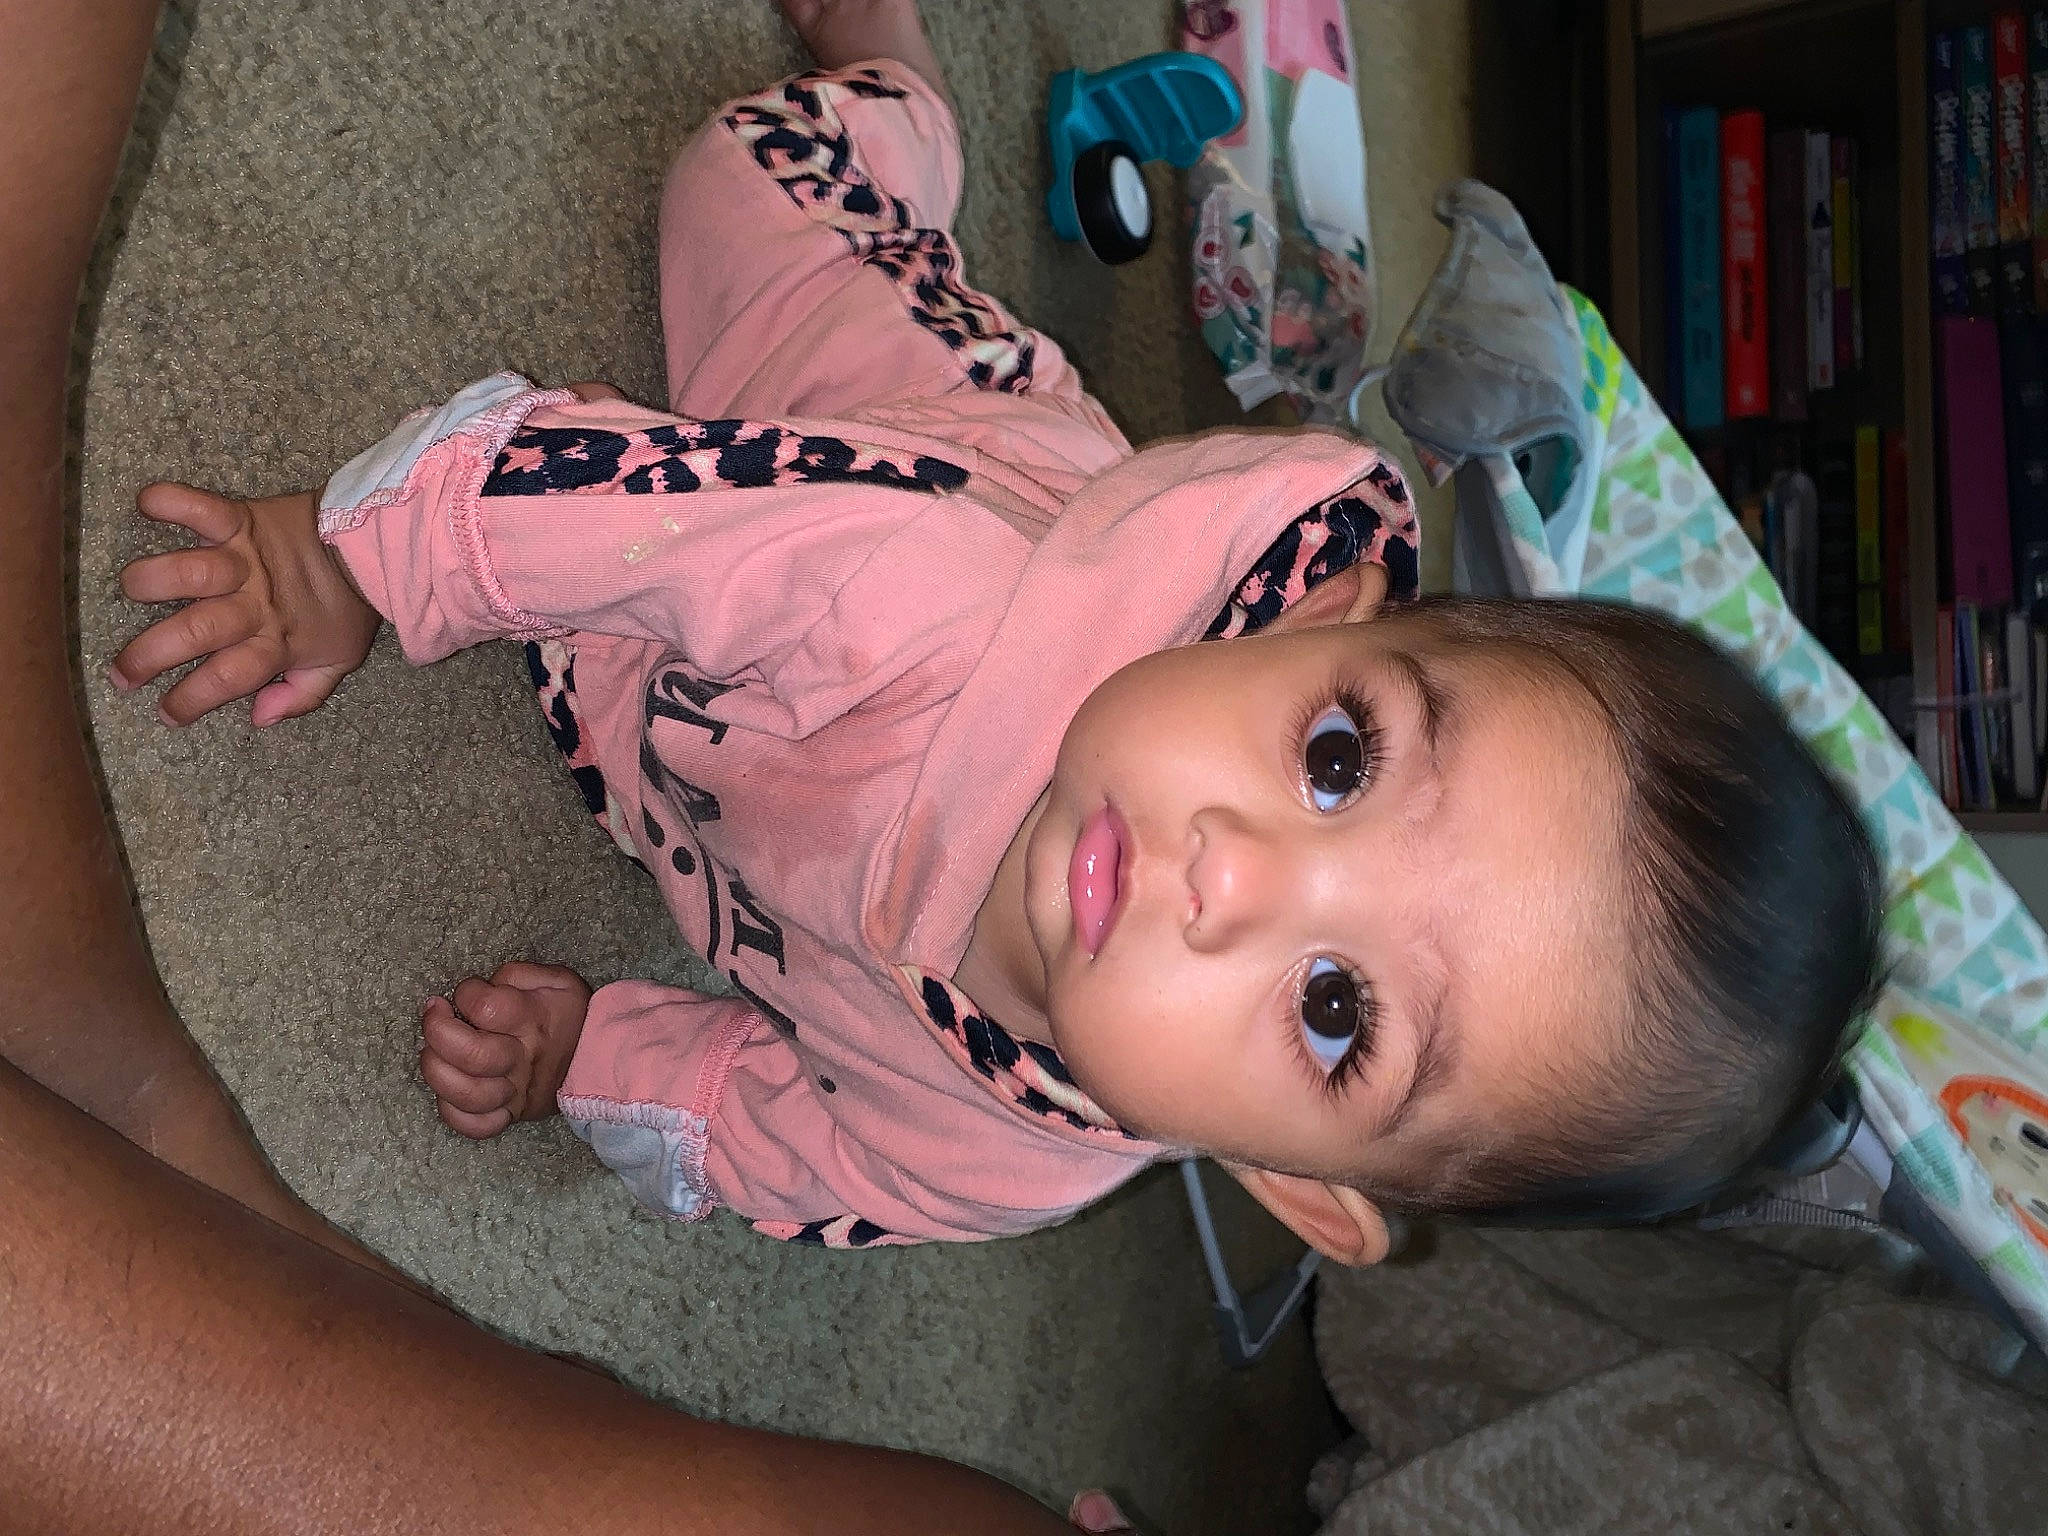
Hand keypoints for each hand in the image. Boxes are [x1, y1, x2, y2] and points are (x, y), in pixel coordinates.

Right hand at [110, 482, 379, 726]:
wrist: (376, 545)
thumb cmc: (351, 606)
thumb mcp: (339, 662)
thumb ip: (302, 695)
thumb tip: (259, 718)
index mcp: (276, 642)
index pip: (225, 679)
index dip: (190, 701)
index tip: (165, 714)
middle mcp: (254, 604)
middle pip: (194, 632)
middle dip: (148, 656)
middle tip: (122, 674)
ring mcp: (246, 561)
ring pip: (188, 572)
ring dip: (151, 580)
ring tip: (131, 590)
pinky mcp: (244, 520)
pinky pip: (201, 507)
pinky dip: (171, 501)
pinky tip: (145, 505)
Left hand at [418, 962, 591, 1137]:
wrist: (602, 1057)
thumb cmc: (571, 1014)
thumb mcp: (557, 980)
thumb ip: (517, 974)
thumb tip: (484, 986)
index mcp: (532, 1021)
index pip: (486, 1008)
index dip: (465, 993)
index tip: (468, 991)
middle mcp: (522, 1060)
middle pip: (471, 1055)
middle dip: (437, 1030)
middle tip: (435, 1014)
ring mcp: (515, 1092)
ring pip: (468, 1095)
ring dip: (437, 1071)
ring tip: (433, 1051)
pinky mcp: (511, 1114)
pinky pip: (476, 1126)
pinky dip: (452, 1112)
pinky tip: (448, 1088)